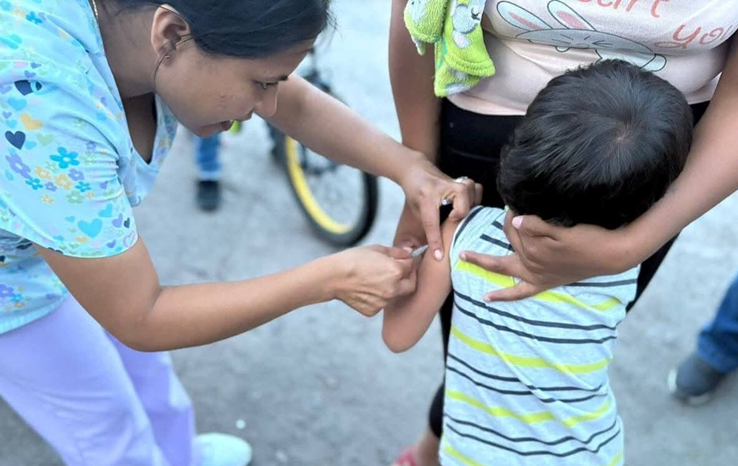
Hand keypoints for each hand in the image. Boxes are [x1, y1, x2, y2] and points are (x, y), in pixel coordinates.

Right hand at [331, 245, 417, 316]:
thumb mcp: (376, 249)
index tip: (402, 260)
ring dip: (391, 287)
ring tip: (375, 279)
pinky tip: (366, 288)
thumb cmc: (353, 259)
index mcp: (396, 271)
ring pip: (395, 295)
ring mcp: (383, 302)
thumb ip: (396, 252)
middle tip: (397, 272)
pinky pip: (381, 303)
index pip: (411, 266)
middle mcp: (393, 289)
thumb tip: (409, 252)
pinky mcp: (373, 310)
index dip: (407, 261)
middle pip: (411, 285)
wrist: (333, 277)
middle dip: (408, 278)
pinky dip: (378, 297)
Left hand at [399, 155, 481, 260]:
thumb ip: (428, 227)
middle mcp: (443, 188)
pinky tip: (468, 205)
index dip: (435, 242)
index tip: (439, 257)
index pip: (431, 223)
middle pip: (462, 207)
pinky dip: (475, 198)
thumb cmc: (415, 193)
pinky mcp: (462, 181)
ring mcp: (455, 182)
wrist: (416, 170)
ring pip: (472, 194)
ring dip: (469, 205)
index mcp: (426, 198)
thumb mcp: (416, 211)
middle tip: (451, 219)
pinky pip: (476, 190)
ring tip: (460, 211)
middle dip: (459, 217)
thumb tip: (438, 251)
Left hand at [460, 211, 632, 301]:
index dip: (514, 211)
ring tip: (464, 256)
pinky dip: (503, 296)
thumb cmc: (590, 236)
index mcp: (534, 248)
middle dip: (505, 224)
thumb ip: (537, 224)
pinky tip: (486, 298)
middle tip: (506, 209)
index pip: (515, 225)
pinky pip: (519, 293)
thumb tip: (514, 219)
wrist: (612, 254)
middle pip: (509, 238)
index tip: (518, 200)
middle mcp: (531, 263)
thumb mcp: (564, 227)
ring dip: (484, 261)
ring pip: (504, 266)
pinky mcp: (544, 283)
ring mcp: (536, 275)